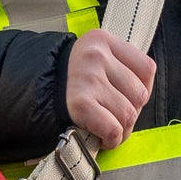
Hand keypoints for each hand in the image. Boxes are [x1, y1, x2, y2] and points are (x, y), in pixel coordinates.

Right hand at [64, 27, 155, 149]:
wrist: (33, 90)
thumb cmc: (73, 81)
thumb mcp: (97, 59)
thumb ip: (123, 68)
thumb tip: (144, 97)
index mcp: (102, 40)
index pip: (147, 69)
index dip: (140, 89)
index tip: (124, 96)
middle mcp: (95, 56)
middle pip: (140, 95)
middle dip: (130, 112)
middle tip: (112, 114)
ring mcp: (88, 79)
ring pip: (128, 115)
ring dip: (121, 129)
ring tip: (106, 125)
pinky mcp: (80, 104)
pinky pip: (113, 129)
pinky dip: (111, 139)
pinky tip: (102, 136)